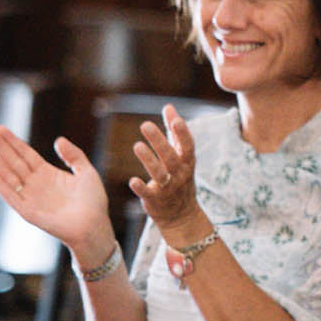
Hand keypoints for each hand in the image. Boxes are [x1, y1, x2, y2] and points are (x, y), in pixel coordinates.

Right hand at [0, 125, 113, 263]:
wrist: (94, 226)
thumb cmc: (93, 202)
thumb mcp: (86, 173)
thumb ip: (74, 155)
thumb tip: (59, 139)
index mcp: (48, 174)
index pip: (25, 154)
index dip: (13, 141)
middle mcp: (36, 184)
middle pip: (13, 161)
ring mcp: (30, 197)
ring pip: (7, 175)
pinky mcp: (27, 211)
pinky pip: (9, 195)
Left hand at [126, 106, 204, 237]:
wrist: (181, 214)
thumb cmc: (179, 178)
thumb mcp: (181, 156)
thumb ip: (174, 132)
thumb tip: (169, 107)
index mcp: (186, 162)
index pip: (187, 146)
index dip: (182, 133)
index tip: (175, 120)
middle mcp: (180, 174)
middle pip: (171, 157)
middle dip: (159, 141)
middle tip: (145, 125)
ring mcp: (169, 188)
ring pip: (160, 174)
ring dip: (149, 160)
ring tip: (137, 146)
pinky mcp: (156, 200)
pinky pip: (149, 193)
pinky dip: (141, 188)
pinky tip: (133, 181)